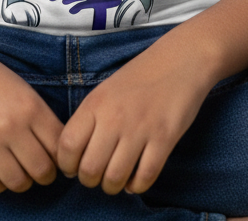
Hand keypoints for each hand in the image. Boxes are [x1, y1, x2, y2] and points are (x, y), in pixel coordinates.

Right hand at [0, 36, 62, 193]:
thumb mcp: (23, 91)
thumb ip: (41, 120)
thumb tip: (58, 154)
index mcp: (31, 106)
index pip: (59, 148)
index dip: (61, 158)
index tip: (55, 159)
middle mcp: (11, 125)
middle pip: (42, 170)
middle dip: (44, 174)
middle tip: (38, 169)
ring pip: (18, 183)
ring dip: (22, 181)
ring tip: (18, 171)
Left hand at [56, 38, 211, 195]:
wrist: (180, 60)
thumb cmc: (140, 76)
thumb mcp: (106, 90)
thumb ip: (90, 119)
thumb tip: (74, 156)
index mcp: (96, 103)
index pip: (67, 146)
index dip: (66, 164)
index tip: (74, 166)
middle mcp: (114, 117)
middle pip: (89, 169)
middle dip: (89, 180)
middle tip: (97, 175)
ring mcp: (140, 129)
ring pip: (115, 178)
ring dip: (112, 186)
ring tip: (115, 178)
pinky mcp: (164, 139)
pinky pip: (144, 178)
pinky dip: (137, 186)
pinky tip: (135, 178)